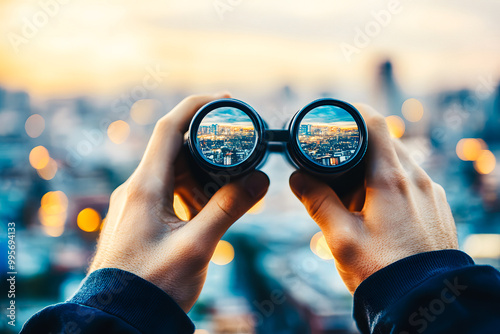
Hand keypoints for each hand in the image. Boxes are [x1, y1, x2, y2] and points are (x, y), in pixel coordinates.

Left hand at [89, 93, 269, 310]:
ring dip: (201, 171)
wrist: (120, 318)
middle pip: (173, 149)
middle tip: (239, 145)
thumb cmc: (153, 286)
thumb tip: (261, 179)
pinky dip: (191, 190)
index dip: (196, 107)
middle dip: (206, 143)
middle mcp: (136, 189)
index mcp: (144, 187)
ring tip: (230, 184)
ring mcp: (136, 203)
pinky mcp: (139, 217)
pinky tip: (209, 207)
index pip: (168, 129)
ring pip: (172, 172)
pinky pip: (167, 191)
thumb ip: (229, 209)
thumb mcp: (198, 247)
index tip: (224, 101)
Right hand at [289, 104, 457, 293]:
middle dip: (359, 149)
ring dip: (375, 169)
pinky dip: (392, 185)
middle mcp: (416, 179)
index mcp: (390, 179)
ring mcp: (431, 193)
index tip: (337, 116)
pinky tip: (378, 212)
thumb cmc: (381, 270)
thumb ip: (317, 202)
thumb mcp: (340, 237)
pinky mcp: (438, 207)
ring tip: (354, 199)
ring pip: (399, 163)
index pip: (375, 123)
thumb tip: (297, 178)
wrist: (424, 301)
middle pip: (386, 143)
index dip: (354, 112)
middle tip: (336, 170)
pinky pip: (412, 183)